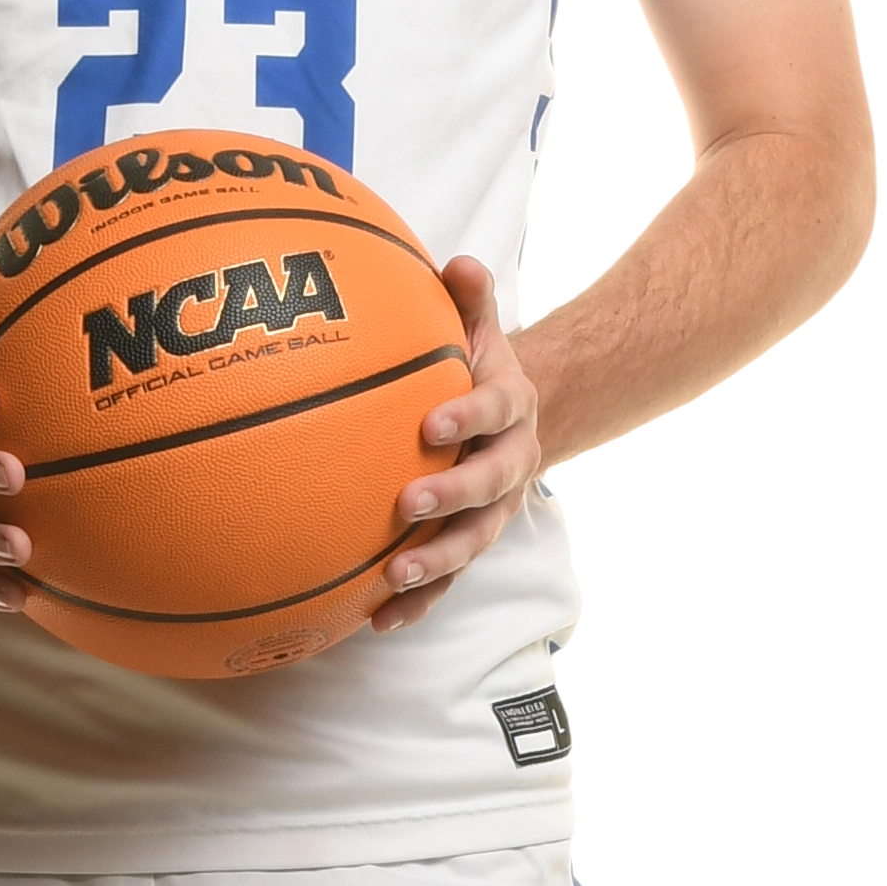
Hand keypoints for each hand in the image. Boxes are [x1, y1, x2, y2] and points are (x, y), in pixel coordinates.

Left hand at [350, 249, 542, 639]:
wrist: (508, 423)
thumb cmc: (474, 369)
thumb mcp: (478, 329)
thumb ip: (468, 298)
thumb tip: (457, 263)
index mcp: (511, 409)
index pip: (495, 411)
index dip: (469, 417)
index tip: (432, 423)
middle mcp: (510, 464)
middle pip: (489, 487)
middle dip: (452, 498)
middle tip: (408, 503)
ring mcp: (493, 512)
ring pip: (472, 543)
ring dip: (436, 565)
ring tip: (395, 579)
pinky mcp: (470, 546)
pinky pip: (447, 581)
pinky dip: (416, 604)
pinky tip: (376, 622)